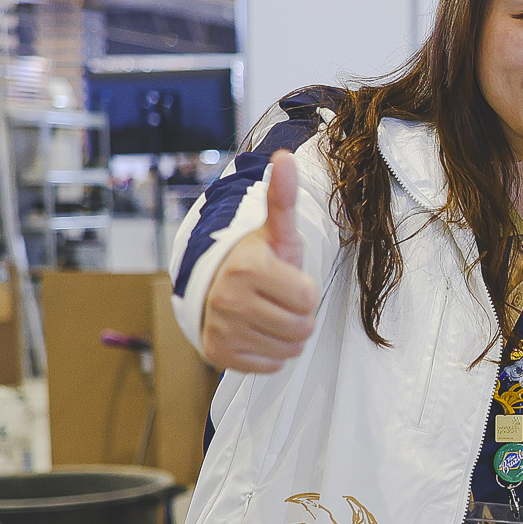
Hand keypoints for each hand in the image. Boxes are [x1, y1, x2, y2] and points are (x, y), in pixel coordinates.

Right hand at [200, 150, 319, 373]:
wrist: (214, 287)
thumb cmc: (257, 260)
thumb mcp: (276, 232)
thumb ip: (283, 199)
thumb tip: (284, 158)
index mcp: (248, 267)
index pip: (309, 298)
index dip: (306, 292)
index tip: (287, 281)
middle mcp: (229, 299)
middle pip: (302, 328)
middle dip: (300, 316)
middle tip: (280, 301)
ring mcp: (222, 328)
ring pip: (289, 350)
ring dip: (288, 337)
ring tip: (270, 316)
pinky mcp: (218, 354)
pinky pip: (270, 366)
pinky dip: (270, 354)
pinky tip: (256, 333)